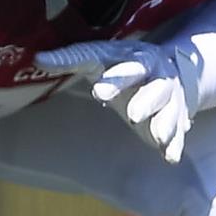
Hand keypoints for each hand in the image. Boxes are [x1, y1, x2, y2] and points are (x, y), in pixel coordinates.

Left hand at [33, 40, 202, 164]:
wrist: (172, 69)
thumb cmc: (123, 67)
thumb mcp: (100, 59)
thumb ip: (71, 59)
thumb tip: (37, 59)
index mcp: (136, 58)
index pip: (125, 66)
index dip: (115, 79)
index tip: (99, 93)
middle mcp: (157, 76)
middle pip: (154, 87)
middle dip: (146, 100)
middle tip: (133, 115)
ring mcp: (170, 96)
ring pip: (169, 109)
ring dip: (164, 122)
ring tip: (158, 136)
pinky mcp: (177, 116)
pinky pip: (178, 130)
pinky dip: (175, 143)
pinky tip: (170, 157)